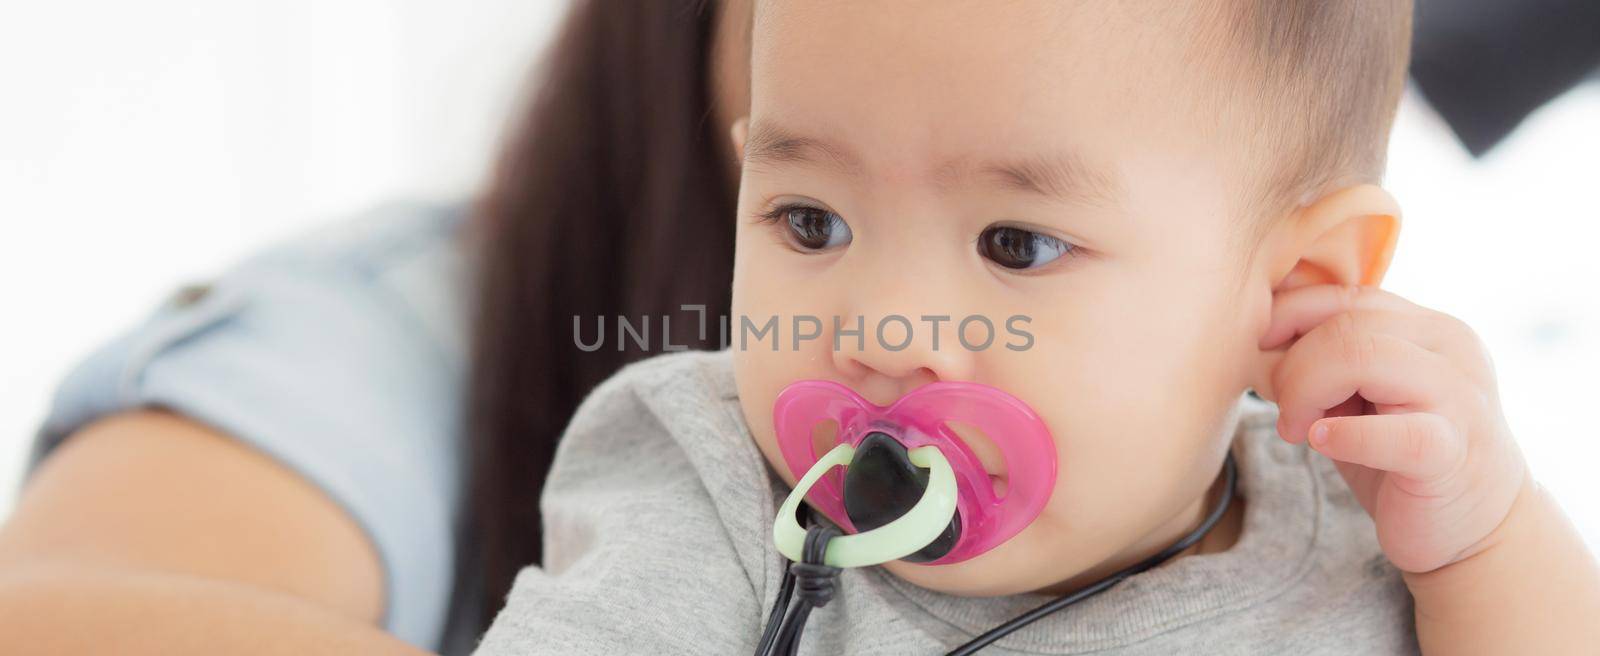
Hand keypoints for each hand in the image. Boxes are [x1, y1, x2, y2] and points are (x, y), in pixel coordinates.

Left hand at [1255, 283, 1528, 572]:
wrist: (1479, 526)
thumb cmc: (1402, 456)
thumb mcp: (1360, 394)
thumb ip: (1326, 357)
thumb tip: (1256, 335)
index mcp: (1427, 326)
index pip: (1344, 295)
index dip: (1287, 319)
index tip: (1261, 357)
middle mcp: (1451, 347)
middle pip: (1344, 324)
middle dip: (1293, 366)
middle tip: (1285, 412)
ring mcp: (1459, 397)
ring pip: (1362, 358)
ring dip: (1307, 394)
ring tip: (1300, 430)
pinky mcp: (1452, 452)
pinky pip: (1393, 432)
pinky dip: (1345, 435)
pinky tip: (1322, 442)